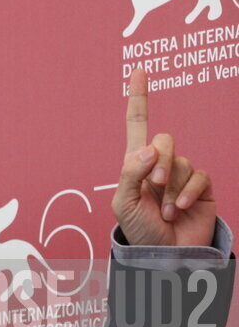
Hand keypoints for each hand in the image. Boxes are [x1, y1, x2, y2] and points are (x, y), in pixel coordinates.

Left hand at [112, 69, 215, 246]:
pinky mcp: (202, 187)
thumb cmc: (139, 230)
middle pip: (164, 140)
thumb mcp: (124, 202)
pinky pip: (199, 175)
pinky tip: (181, 210)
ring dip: (173, 188)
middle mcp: (160, 165)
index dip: (139, 98)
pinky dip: (188, 192)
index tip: (139, 70)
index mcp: (135, 164)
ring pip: (182, 161)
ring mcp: (182, 175)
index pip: (137, 125)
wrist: (164, 256)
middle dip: (159, 163)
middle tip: (154, 187)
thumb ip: (131, 172)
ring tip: (166, 211)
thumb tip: (150, 148)